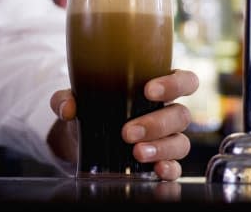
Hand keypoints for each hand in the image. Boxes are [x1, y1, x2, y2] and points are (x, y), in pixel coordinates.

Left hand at [48, 69, 198, 180]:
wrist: (81, 140)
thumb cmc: (90, 110)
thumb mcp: (77, 100)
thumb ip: (66, 98)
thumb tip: (68, 108)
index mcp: (158, 90)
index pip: (184, 81)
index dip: (175, 84)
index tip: (149, 90)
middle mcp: (168, 113)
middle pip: (181, 115)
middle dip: (156, 124)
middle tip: (127, 132)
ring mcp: (168, 139)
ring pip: (181, 143)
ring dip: (161, 148)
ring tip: (137, 153)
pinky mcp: (162, 162)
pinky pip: (176, 167)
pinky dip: (169, 169)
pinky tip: (156, 170)